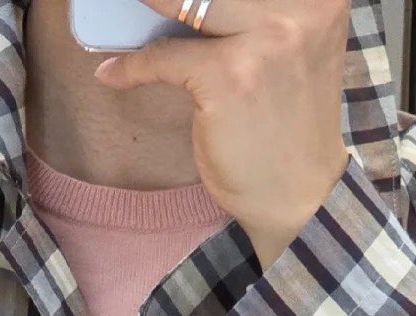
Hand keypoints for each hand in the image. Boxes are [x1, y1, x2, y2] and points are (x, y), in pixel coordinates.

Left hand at [92, 0, 350, 271]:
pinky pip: (164, 56)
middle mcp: (300, 9)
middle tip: (141, 2)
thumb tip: (179, 5)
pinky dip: (133, 67)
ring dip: (147, 4)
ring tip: (119, 10)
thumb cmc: (286, 124)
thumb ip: (253, 14)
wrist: (301, 196)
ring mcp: (266, 41)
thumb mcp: (287, 49)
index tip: (173, 1)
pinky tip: (114, 73)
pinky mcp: (230, 77)